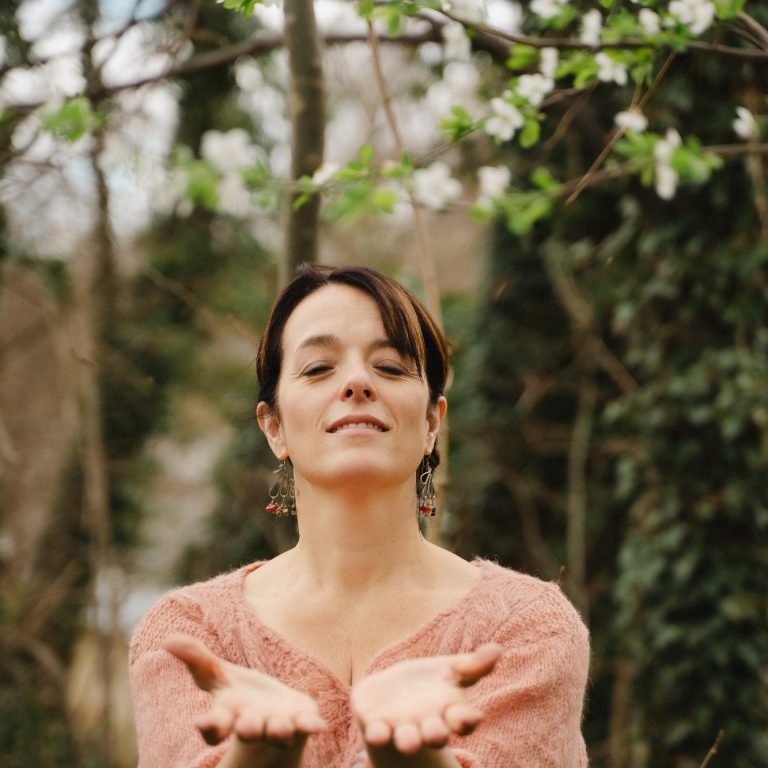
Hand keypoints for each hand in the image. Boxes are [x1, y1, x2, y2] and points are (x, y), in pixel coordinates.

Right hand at [164, 635, 326, 746]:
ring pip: (277, 731)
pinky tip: (319, 725)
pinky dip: (312, 726)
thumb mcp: (218, 676)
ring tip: (280, 728)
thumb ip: (197, 659)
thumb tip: (167, 639)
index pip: (214, 727)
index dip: (209, 726)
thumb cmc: (241, 696)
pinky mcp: (301, 722)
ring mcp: (277, 726)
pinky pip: (307, 726)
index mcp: (229, 715)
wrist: (274, 713)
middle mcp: (253, 725)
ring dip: (278, 730)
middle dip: (248, 729)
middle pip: (248, 731)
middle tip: (247, 726)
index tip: (202, 724)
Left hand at [350, 644, 501, 754]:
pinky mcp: (377, 726)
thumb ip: (473, 665)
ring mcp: (402, 728)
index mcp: (449, 713)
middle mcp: (427, 725)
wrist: (389, 694)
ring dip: (408, 741)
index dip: (467, 720)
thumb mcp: (450, 670)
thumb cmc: (427, 684)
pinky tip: (376, 733)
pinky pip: (378, 733)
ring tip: (408, 743)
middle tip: (436, 734)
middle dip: (436, 735)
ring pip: (407, 739)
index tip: (473, 715)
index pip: (462, 721)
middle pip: (436, 734)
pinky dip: (377, 734)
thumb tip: (498, 649)